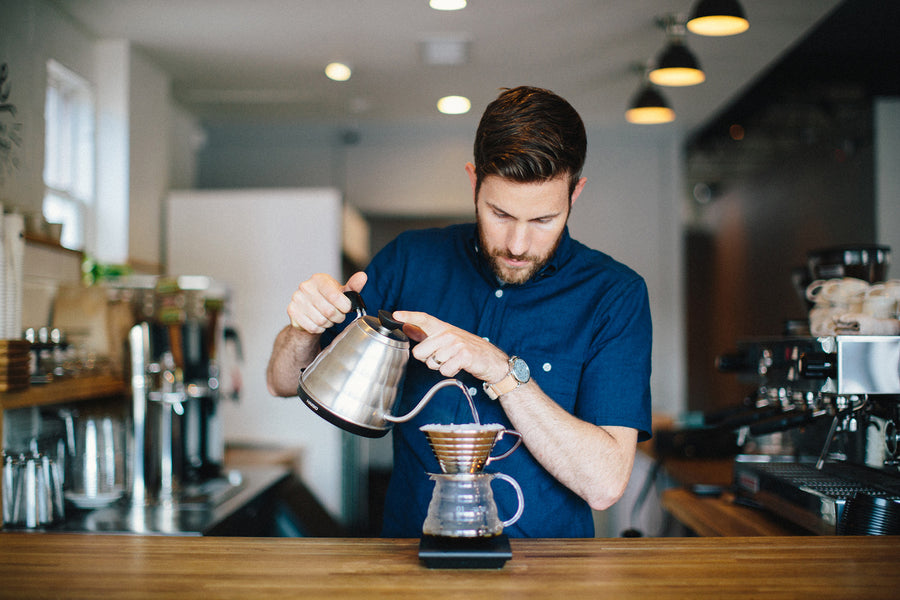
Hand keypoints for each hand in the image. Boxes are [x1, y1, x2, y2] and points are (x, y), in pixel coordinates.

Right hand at [287, 271, 366, 333]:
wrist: (309, 309)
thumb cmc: (327, 299)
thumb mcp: (341, 292)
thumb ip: (353, 286)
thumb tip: (362, 277)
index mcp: (319, 279)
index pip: (336, 296)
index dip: (344, 306)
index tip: (346, 308)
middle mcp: (306, 287)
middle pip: (329, 311)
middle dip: (338, 317)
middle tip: (338, 315)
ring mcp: (297, 299)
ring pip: (321, 320)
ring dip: (328, 323)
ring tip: (328, 318)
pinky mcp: (292, 311)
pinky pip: (312, 327)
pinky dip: (319, 329)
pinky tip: (319, 323)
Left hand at [393, 311, 508, 382]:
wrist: (492, 360)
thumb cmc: (467, 349)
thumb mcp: (447, 339)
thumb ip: (426, 334)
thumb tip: (408, 328)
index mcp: (443, 328)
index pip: (424, 319)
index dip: (409, 316)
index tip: (396, 315)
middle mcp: (448, 334)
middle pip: (419, 351)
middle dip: (426, 359)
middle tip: (442, 357)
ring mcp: (456, 344)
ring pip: (432, 363)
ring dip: (440, 367)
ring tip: (453, 361)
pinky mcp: (463, 356)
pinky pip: (444, 370)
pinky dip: (450, 372)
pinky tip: (459, 366)